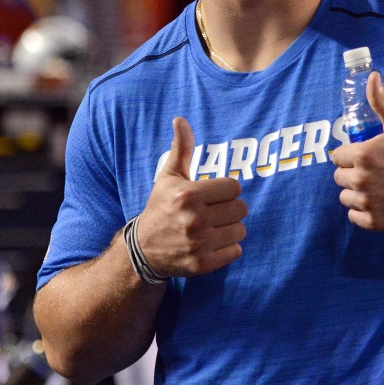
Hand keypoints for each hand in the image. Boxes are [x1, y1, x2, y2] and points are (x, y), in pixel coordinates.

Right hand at [135, 117, 247, 276]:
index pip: (234, 187)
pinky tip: (212, 244)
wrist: (142, 250)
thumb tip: (181, 119)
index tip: (212, 196)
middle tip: (214, 213)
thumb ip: (181, 148)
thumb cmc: (161, 207)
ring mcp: (198, 244)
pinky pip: (236, 251)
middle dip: (230, 209)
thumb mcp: (168, 177)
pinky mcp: (202, 264)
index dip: (225, 191)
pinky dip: (228, 248)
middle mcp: (194, 220)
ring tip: (213, 228)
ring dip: (231, 229)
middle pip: (241, 208)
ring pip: (241, 230)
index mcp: (188, 195)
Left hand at [332, 72, 383, 233]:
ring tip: (378, 188)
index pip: (338, 156)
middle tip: (374, 172)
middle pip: (340, 177)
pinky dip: (364, 212)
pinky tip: (381, 203)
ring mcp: (367, 203)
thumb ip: (381, 102)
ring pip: (346, 197)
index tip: (365, 156)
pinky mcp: (375, 222)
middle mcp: (360, 180)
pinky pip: (355, 217)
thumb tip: (371, 77)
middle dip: (352, 173)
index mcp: (363, 154)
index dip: (350, 155)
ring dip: (357, 193)